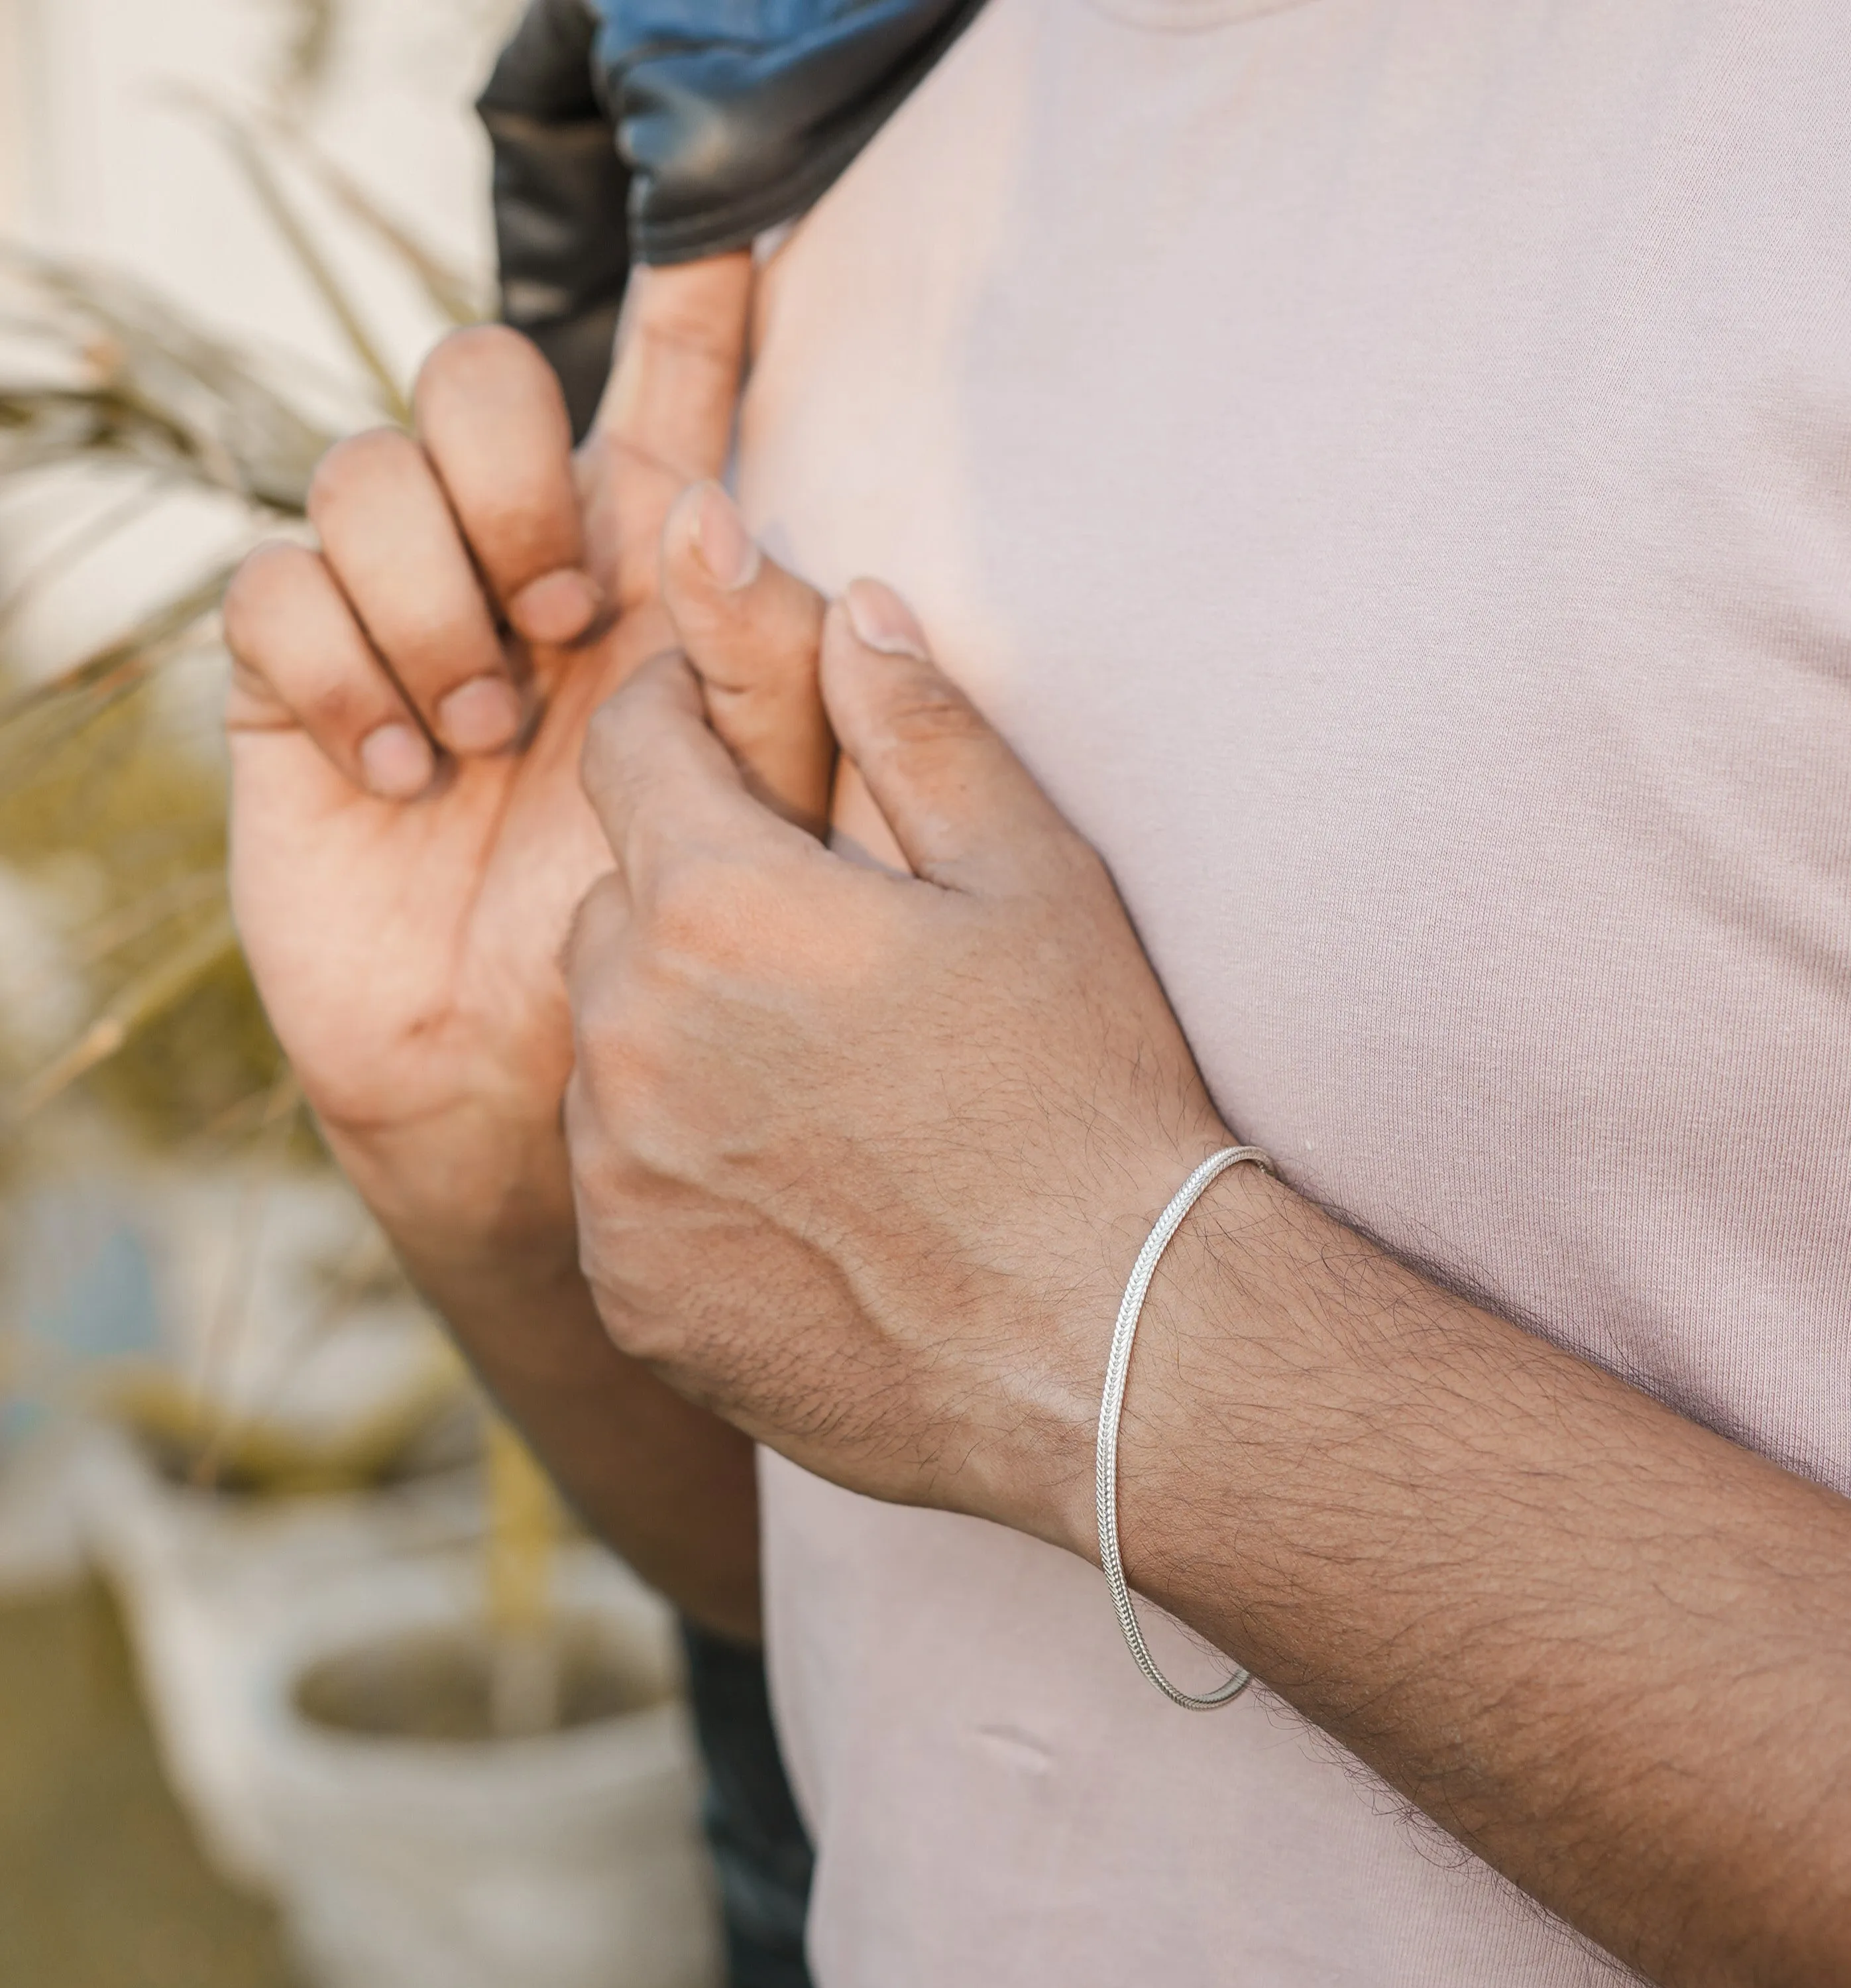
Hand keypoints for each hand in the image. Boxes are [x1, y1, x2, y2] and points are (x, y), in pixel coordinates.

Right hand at [224, 258, 826, 1263]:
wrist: (525, 1080)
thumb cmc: (659, 944)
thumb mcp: (755, 812)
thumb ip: (762, 673)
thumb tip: (716, 515)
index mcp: (647, 574)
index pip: (668, 401)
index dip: (688, 306)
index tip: (722, 232)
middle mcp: (517, 567)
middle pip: (475, 373)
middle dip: (511, 475)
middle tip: (564, 620)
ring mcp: (399, 614)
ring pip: (363, 471)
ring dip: (432, 599)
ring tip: (487, 733)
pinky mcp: (294, 680)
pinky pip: (276, 588)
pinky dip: (342, 669)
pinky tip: (401, 772)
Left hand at [563, 579, 1231, 1545]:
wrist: (1104, 1341)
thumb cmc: (1086, 1095)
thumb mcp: (1035, 881)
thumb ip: (919, 728)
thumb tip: (852, 606)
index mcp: (720, 906)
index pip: (633, 748)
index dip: (680, 720)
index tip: (728, 741)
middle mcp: (629, 1034)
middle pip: (615, 909)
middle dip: (690, 902)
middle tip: (815, 955)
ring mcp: (616, 1175)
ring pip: (607, 1051)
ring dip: (678, 1041)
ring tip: (819, 1090)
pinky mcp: (627, 1288)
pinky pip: (618, 1185)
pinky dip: (678, 1169)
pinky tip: (799, 1195)